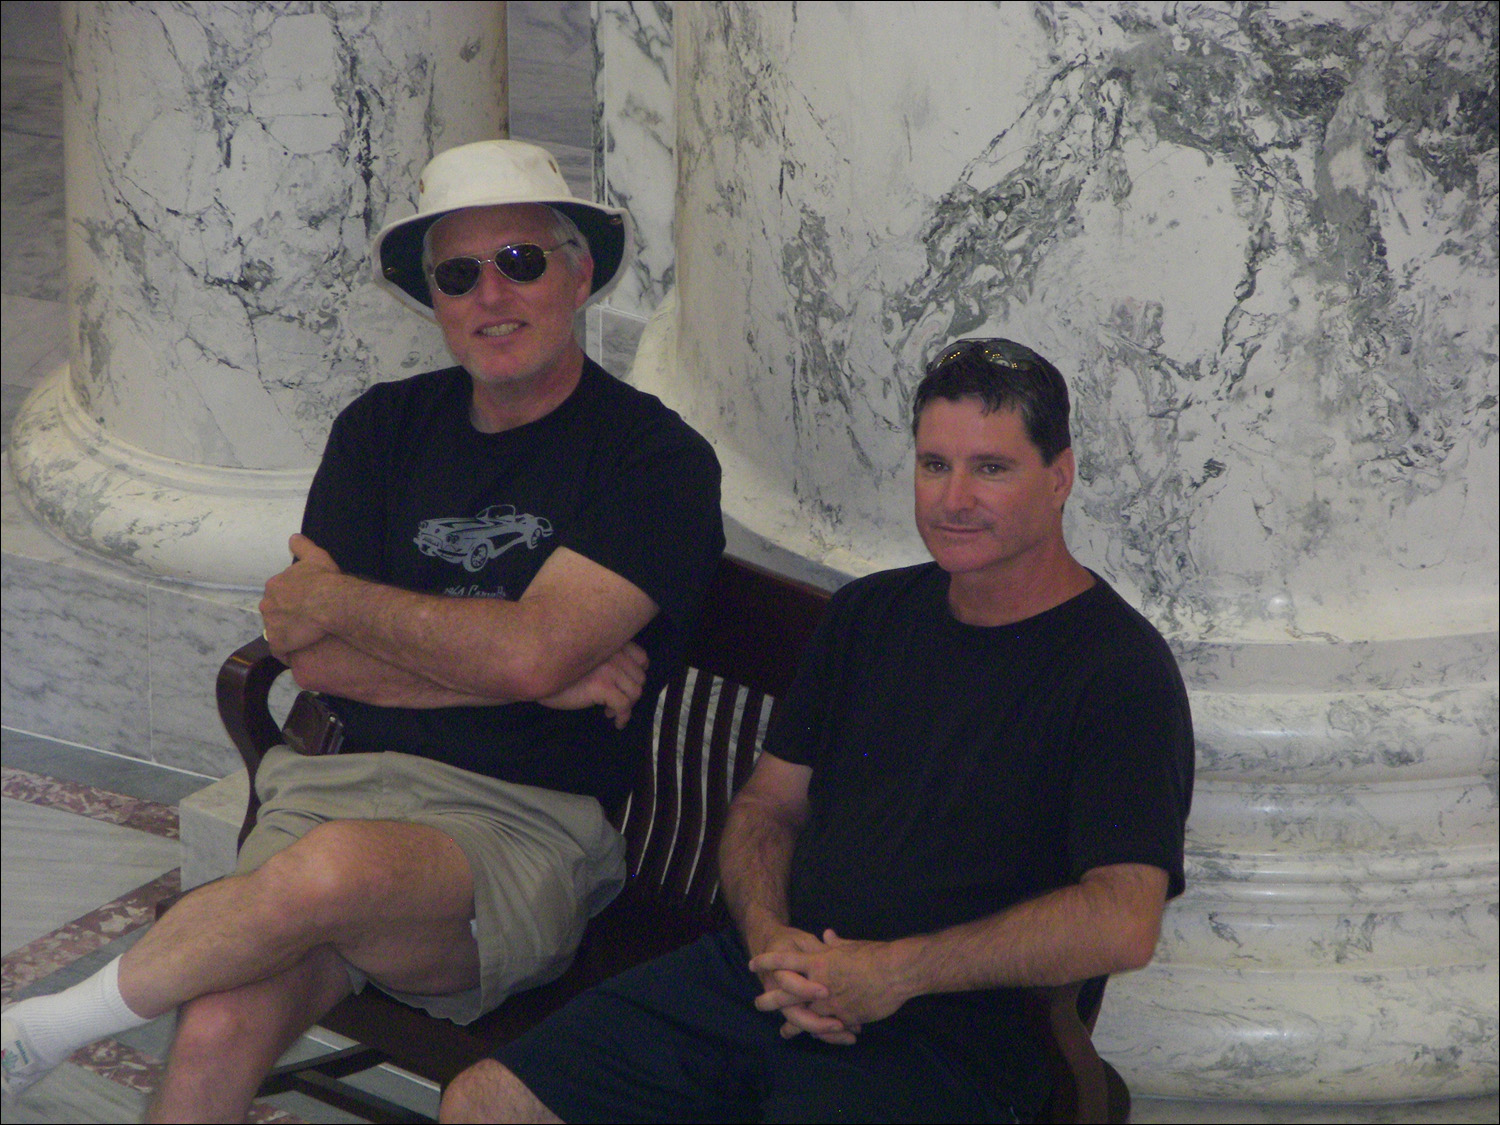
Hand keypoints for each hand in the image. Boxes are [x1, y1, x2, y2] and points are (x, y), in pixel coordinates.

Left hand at [260, 534, 340, 656]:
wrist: (331, 602)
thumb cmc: (324, 580)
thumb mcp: (315, 556)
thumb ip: (302, 546)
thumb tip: (294, 537)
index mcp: (275, 585)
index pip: (279, 594)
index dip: (293, 599)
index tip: (305, 603)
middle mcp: (268, 604)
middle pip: (275, 612)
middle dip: (287, 616)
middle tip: (306, 620)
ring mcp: (271, 625)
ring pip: (276, 631)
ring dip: (287, 633)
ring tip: (305, 637)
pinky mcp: (278, 643)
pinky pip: (280, 650)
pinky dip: (287, 651)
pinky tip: (299, 651)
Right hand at [538, 641, 648, 727]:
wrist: (537, 671)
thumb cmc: (558, 666)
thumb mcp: (587, 657)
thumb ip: (607, 660)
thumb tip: (625, 681)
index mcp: (612, 644)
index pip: (642, 658)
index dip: (638, 674)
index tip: (627, 685)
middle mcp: (614, 653)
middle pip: (640, 678)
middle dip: (630, 693)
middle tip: (616, 703)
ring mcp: (609, 669)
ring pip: (635, 693)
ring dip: (627, 706)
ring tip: (611, 711)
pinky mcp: (602, 686)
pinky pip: (624, 705)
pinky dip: (622, 716)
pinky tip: (612, 719)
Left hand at [748, 928, 907, 1036]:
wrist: (895, 972)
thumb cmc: (874, 954)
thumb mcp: (850, 945)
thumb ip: (834, 944)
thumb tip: (827, 934)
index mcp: (818, 961)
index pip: (786, 960)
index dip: (768, 961)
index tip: (753, 963)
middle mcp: (819, 983)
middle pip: (787, 993)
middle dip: (771, 999)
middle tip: (757, 1003)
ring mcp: (830, 1002)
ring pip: (805, 1017)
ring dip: (794, 1025)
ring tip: (784, 1032)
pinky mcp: (845, 1017)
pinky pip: (829, 1028)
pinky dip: (823, 1032)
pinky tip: (817, 1037)